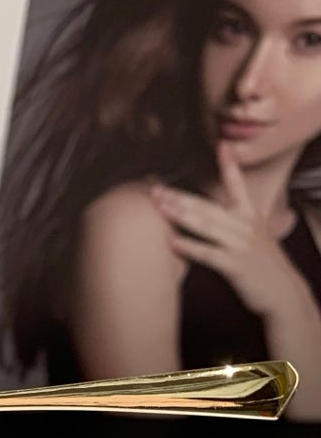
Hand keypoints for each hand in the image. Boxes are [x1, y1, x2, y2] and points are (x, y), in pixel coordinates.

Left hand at [150, 144, 314, 324]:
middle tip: (155, 189)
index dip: (229, 166)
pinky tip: (171, 242)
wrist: (282, 292)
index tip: (221, 145)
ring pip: (206, 226)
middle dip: (180, 197)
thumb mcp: (253, 237)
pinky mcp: (236, 265)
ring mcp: (241, 244)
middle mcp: (246, 226)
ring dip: (180, 216)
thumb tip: (209, 216)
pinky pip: (208, 253)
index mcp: (250, 216)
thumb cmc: (261, 266)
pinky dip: (189, 247)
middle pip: (208, 206)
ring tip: (159, 208)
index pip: (237, 186)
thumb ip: (234, 223)